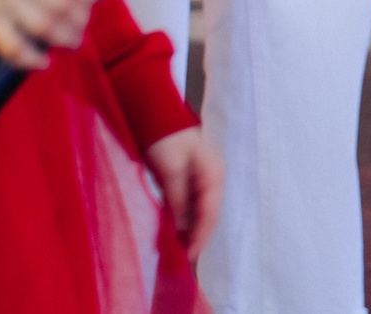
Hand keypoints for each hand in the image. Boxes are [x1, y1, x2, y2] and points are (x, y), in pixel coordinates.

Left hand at [146, 127, 224, 256]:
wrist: (156, 112)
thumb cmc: (165, 138)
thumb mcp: (170, 169)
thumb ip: (177, 197)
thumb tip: (182, 226)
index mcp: (214, 174)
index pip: (210, 214)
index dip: (200, 237)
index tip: (186, 256)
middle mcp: (214, 176)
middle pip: (208, 214)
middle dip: (196, 236)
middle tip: (180, 258)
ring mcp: (204, 176)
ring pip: (200, 209)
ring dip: (189, 228)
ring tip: (175, 247)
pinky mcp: (192, 176)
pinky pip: (192, 202)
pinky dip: (183, 217)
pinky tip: (173, 227)